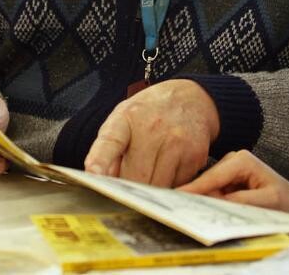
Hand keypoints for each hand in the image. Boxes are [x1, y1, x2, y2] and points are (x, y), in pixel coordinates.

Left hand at [84, 79, 219, 186]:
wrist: (191, 98)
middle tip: (128, 186)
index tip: (93, 173)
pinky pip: (177, 187)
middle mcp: (152, 128)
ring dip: (150, 191)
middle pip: (134, 178)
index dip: (100, 160)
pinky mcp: (195, 156)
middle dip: (129, 190)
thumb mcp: (123, 120)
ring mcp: (176, 142)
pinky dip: (170, 186)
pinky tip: (170, 168)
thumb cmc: (150, 113)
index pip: (110, 142)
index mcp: (126, 119)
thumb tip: (102, 185)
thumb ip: (108, 152)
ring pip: (156, 187)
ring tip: (151, 172)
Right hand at [179, 150, 288, 215]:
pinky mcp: (225, 179)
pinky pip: (211, 191)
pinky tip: (205, 209)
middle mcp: (232, 160)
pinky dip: (208, 201)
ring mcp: (227, 168)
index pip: (213, 176)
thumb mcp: (268, 202)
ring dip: (202, 200)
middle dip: (196, 196)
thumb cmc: (284, 200)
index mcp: (242, 160)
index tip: (175, 196)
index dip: (194, 188)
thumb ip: (243, 201)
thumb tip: (217, 201)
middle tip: (182, 210)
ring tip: (196, 212)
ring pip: (207, 187)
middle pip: (206, 181)